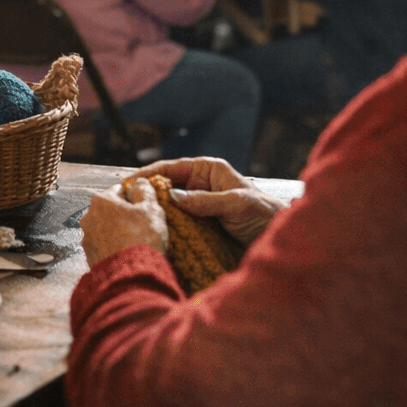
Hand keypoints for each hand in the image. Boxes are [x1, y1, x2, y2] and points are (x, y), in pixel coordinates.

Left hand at [79, 179, 167, 267]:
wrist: (131, 277)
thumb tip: (139, 182)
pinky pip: (105, 247)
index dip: (136, 198)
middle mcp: (88, 217)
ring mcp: (87, 238)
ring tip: (137, 243)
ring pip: (107, 229)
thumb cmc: (142, 239)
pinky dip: (115, 248)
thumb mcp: (151, 208)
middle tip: (144, 227)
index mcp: (101, 200)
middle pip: (111, 210)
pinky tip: (128, 254)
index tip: (146, 209)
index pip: (120, 190)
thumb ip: (144, 189)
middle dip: (126, 216)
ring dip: (119, 232)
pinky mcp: (89, 257)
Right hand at [126, 157, 285, 244]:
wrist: (280, 238)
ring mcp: (198, 206)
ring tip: (134, 220)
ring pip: (169, 206)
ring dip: (155, 212)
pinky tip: (153, 233)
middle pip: (166, 186)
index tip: (129, 183)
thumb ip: (206, 201)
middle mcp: (200, 185)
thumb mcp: (237, 204)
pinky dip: (166, 227)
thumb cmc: (264, 214)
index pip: (172, 168)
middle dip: (147, 193)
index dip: (149, 173)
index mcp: (208, 170)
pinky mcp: (199, 225)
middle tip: (126, 203)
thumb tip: (172, 196)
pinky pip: (178, 224)